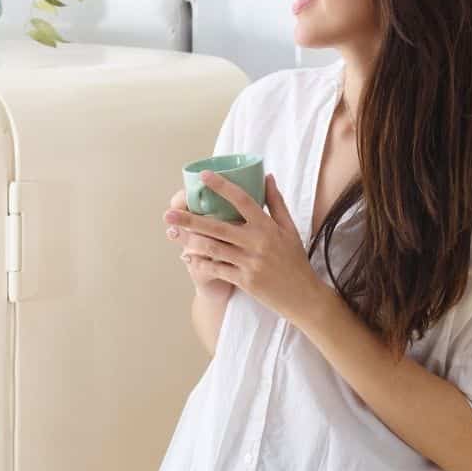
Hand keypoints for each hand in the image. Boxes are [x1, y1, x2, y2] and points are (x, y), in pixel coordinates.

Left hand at [164, 171, 326, 324]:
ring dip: (190, 241)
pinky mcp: (245, 280)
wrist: (303, 295)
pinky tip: (187, 257)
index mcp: (267, 226)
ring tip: (172, 234)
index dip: (222, 186)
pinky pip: (217, 269)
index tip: (204, 176)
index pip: (242, 200)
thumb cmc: (295, 259)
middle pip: (218, 226)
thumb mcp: (290, 228)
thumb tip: (267, 176)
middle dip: (191, 219)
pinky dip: (201, 263)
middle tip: (168, 213)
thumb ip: (277, 202)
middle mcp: (257, 242)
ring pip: (213, 248)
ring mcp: (249, 262)